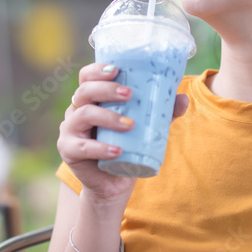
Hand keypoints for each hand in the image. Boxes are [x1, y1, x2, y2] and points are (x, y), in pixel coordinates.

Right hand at [58, 63, 189, 204]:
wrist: (112, 183)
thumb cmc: (127, 147)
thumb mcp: (145, 128)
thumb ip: (162, 114)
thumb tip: (183, 99)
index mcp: (91, 99)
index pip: (87, 76)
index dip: (97, 69)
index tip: (116, 69)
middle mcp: (77, 110)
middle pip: (84, 91)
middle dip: (106, 89)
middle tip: (129, 94)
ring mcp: (70, 130)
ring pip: (83, 115)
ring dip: (107, 117)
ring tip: (130, 125)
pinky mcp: (69, 151)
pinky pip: (82, 147)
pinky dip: (100, 148)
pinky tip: (117, 150)